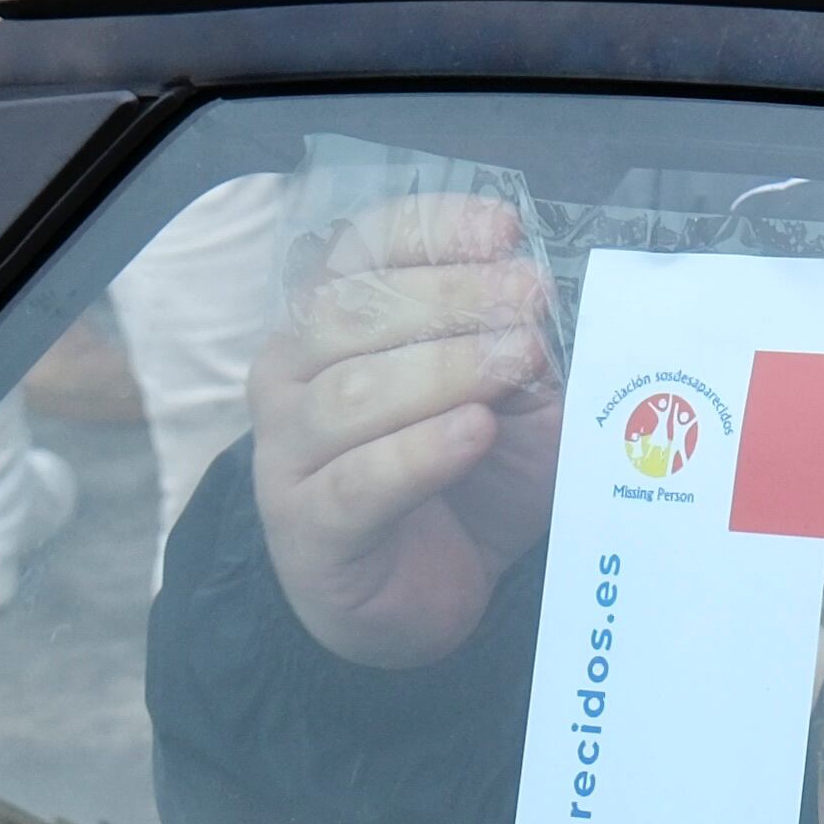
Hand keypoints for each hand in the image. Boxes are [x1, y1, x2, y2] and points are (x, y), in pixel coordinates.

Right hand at [247, 194, 562, 668]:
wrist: (430, 594)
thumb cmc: (467, 478)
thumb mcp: (512, 397)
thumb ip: (516, 349)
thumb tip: (535, 305)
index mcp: (330, 322)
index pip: (361, 250)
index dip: (430, 230)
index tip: (503, 231)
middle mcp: (292, 374)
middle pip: (354, 312)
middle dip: (452, 297)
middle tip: (530, 300)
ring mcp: (288, 452)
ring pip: (350, 390)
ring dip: (444, 368)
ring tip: (519, 361)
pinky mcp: (307, 528)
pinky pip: (357, 480)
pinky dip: (422, 451)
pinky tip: (475, 432)